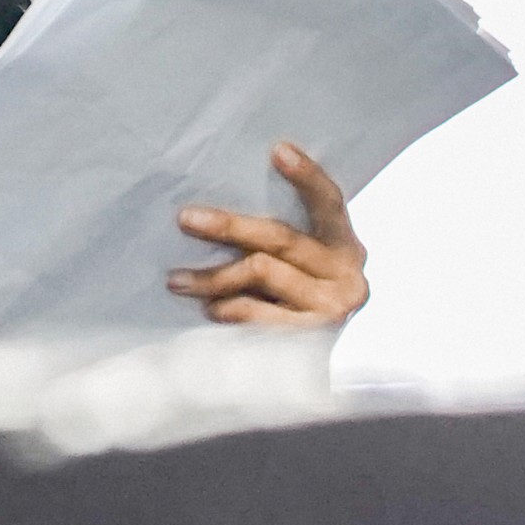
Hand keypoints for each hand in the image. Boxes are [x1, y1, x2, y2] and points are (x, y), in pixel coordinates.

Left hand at [171, 139, 367, 327]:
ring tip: (178, 280)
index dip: (307, 176)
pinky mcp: (312, 337)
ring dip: (214, 276)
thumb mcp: (299, 267)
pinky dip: (232, 308)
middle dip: (230, 226)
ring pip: (263, 270)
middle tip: (186, 219)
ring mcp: (332, 307)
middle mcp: (347, 273)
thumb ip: (280, 240)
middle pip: (282, 238)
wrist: (307, 374)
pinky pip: (260, 312)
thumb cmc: (292, 304)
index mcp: (346, 245)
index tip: (278, 150)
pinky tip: (210, 309)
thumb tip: (215, 209)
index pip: (330, 202)